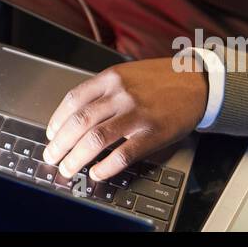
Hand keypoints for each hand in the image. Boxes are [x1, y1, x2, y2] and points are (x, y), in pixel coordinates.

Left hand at [42, 57, 208, 180]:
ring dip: (76, 157)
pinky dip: (106, 167)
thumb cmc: (160, 80)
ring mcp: (136, 114)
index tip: (51, 133)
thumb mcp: (127, 74)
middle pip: (80, 121)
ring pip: (96, 139)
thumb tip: (76, 115)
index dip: (57, 120)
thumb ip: (103, 91)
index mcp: (111, 78)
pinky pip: (123, 154)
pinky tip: (97, 172)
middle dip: (60, 143)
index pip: (74, 100)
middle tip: (52, 156)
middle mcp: (120, 94)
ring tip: (68, 168)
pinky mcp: (152, 133)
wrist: (196, 82)